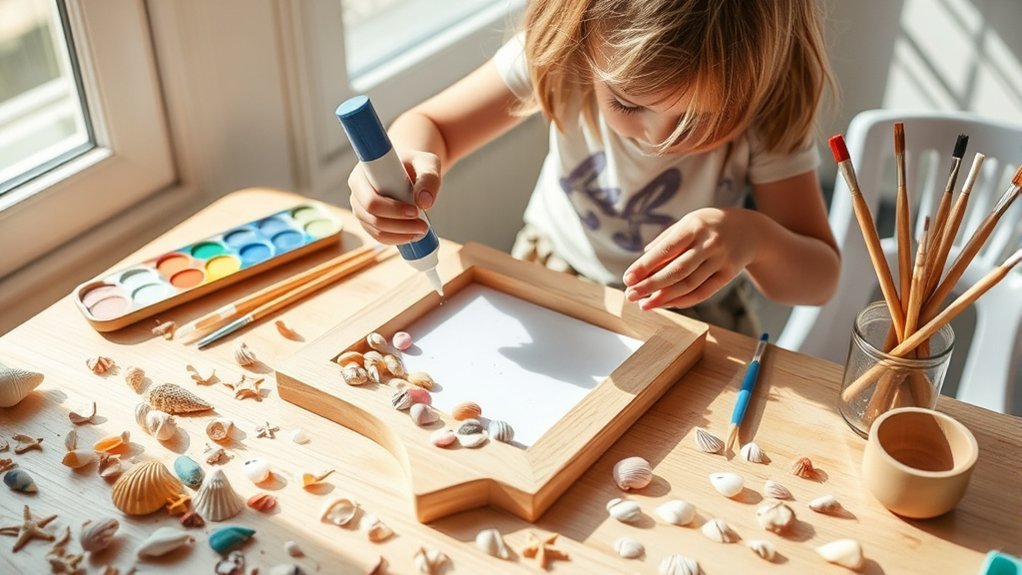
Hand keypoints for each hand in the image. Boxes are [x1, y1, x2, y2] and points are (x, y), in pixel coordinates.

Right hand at [347, 149, 440, 243]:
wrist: (409, 172)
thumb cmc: (415, 165)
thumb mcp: (427, 164)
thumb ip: (428, 178)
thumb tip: (424, 202)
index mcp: (364, 174)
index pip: (370, 198)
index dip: (392, 209)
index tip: (415, 210)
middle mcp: (358, 192)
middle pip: (371, 216)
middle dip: (399, 225)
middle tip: (423, 225)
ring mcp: (362, 209)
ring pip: (376, 229)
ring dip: (401, 234)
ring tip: (422, 229)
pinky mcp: (369, 221)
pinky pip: (379, 236)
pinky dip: (397, 239)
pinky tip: (413, 235)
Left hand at [622, 208, 756, 309]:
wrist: (751, 230)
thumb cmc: (709, 225)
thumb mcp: (689, 222)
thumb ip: (666, 239)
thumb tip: (643, 257)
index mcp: (694, 226)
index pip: (666, 249)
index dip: (645, 266)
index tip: (627, 279)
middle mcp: (708, 243)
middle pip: (676, 270)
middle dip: (650, 285)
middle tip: (630, 296)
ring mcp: (720, 260)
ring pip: (689, 284)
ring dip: (664, 298)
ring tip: (644, 304)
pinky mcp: (728, 274)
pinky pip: (703, 292)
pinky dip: (683, 301)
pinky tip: (667, 304)